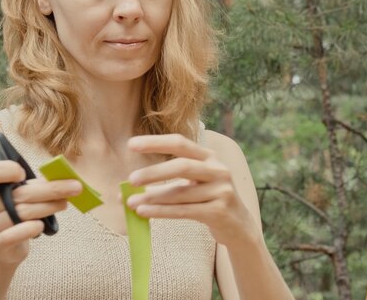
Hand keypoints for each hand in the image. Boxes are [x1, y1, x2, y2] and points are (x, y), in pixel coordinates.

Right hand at [0, 160, 81, 263]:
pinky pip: (15, 234)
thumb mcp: (20, 193)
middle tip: (75, 187)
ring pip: (23, 213)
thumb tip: (66, 177)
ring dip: (49, 207)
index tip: (24, 174)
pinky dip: (31, 228)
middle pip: (19, 194)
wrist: (5, 246)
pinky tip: (41, 225)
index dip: (6, 170)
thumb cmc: (15, 211)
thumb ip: (34, 184)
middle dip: (51, 189)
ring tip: (64, 204)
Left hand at [125, 134, 254, 245]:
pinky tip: (144, 212)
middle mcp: (218, 170)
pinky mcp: (219, 211)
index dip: (156, 142)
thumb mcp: (194, 183)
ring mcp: (221, 191)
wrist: (239, 225)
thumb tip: (127, 188)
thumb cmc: (208, 199)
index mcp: (209, 156)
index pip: (180, 143)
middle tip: (131, 179)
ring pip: (180, 193)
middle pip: (182, 166)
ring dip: (152, 197)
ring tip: (131, 202)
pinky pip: (184, 211)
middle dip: (154, 172)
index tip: (131, 144)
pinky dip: (161, 212)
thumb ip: (167, 181)